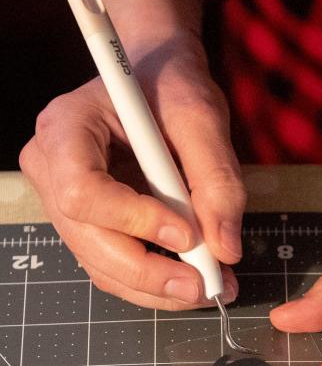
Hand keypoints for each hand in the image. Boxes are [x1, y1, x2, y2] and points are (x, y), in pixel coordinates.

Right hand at [19, 35, 244, 309]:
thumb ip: (216, 179)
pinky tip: (197, 279)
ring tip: (213, 289)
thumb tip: (226, 249)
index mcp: (65, 128)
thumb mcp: (202, 117)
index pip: (83, 191)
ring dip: (156, 286)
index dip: (133, 220)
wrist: (156, 76)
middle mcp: (51, 168)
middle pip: (88, 238)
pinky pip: (114, 262)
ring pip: (100, 262)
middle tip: (207, 287)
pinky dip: (155, 279)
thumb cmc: (172, 85)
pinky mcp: (89, 221)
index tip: (188, 234)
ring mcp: (63, 199)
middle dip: (149, 272)